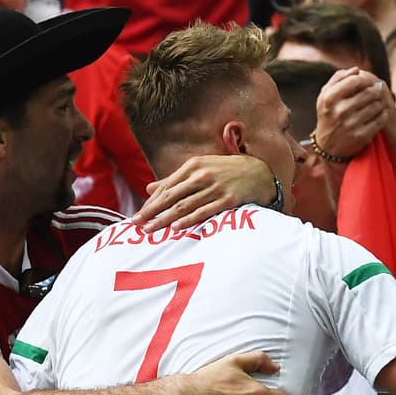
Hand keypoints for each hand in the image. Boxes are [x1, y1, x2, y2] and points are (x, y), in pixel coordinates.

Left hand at [135, 154, 273, 231]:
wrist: (258, 173)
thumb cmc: (225, 171)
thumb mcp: (200, 168)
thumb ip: (174, 179)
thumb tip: (149, 188)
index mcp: (193, 166)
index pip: (167, 186)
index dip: (151, 201)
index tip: (139, 214)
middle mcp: (202, 175)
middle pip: (171, 196)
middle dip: (152, 211)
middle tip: (137, 223)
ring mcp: (215, 188)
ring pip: (184, 205)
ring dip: (165, 218)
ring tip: (150, 229)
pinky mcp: (227, 200)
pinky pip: (204, 211)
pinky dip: (189, 219)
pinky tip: (176, 227)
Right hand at [314, 67, 392, 159]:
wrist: (328, 146)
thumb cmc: (328, 115)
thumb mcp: (325, 97)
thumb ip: (338, 79)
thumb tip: (356, 69)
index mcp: (329, 99)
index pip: (355, 81)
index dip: (365, 79)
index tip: (367, 82)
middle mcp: (339, 111)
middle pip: (369, 93)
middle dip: (375, 90)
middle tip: (377, 91)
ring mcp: (351, 124)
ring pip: (376, 106)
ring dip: (381, 102)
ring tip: (379, 101)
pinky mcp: (361, 136)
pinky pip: (380, 120)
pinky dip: (383, 114)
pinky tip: (381, 113)